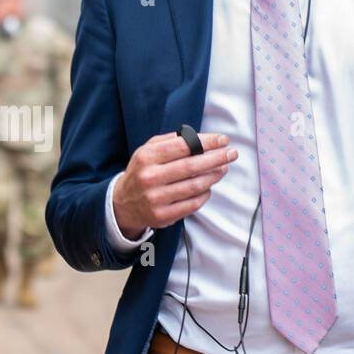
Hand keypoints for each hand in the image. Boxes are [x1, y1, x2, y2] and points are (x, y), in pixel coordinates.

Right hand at [112, 131, 238, 238]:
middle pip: (191, 166)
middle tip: (231, 153)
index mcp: (147, 157)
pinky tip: (209, 187)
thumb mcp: (147, 150)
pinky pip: (192, 204)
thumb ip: (170, 141)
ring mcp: (156, 199)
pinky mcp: (163, 216)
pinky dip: (205, 194)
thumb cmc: (142, 171)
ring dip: (214, 176)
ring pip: (194, 186)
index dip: (206, 142)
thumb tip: (198, 137)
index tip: (223, 140)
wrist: (122, 203)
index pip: (183, 147)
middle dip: (216, 158)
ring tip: (223, 168)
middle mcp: (150, 178)